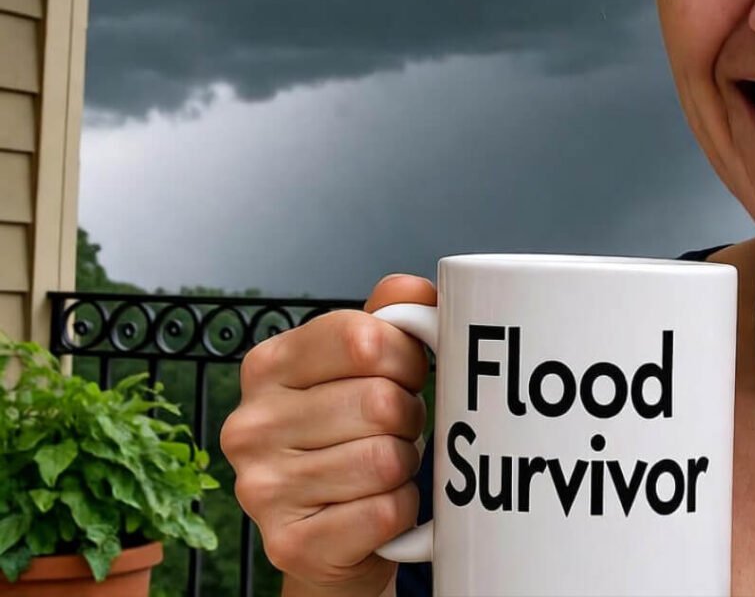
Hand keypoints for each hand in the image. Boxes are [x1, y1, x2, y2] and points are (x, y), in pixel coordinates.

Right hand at [222, 274, 436, 596]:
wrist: (333, 531)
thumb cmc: (353, 431)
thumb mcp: (362, 363)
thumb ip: (389, 316)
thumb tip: (420, 292)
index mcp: (268, 364)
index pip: (362, 337)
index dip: (405, 355)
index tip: (407, 372)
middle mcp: (251, 423)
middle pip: (379, 401)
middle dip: (409, 415)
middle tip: (398, 427)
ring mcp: (262, 488)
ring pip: (384, 459)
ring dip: (405, 464)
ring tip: (386, 464)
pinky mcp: (288, 545)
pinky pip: (384, 513)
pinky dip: (401, 509)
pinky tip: (382, 507)